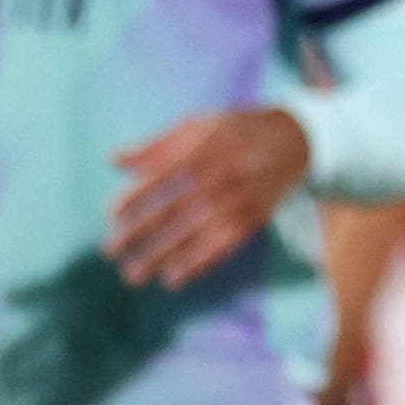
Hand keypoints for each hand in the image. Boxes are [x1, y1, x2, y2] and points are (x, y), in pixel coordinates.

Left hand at [108, 107, 311, 287]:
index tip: (111, 215)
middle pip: (173, 210)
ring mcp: (239, 201)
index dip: (135, 197)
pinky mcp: (253, 220)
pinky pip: (221, 247)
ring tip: (132, 275)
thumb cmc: (234, 132)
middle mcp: (221, 177)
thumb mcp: (198, 126)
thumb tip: (115, 160)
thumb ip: (157, 145)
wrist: (294, 142)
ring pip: (194, 235)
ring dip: (161, 257)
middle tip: (109, 252)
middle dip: (138, 234)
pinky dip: (197, 264)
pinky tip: (172, 278)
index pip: (161, 177)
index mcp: (203, 149)